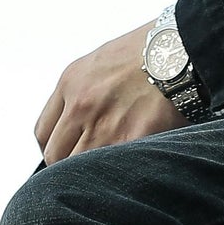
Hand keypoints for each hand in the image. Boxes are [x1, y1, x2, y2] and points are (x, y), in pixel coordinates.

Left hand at [34, 22, 182, 164]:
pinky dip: (115, 176)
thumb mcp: (100, 62)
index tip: (64, 154)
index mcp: (71, 83)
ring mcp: (104, 126)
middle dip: (68, 166)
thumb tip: (74, 124)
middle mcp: (82, 105)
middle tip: (85, 169)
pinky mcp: (130, 140)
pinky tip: (124, 171)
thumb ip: (81, 92)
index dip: (53, 148)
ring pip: (80, 169)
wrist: (180, 48)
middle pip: (56, 156)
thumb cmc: (147, 52)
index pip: (43, 133)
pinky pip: (111, 171)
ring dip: (91, 174)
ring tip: (106, 172)